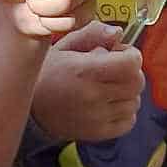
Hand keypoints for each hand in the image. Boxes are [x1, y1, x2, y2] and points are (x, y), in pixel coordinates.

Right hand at [31, 22, 145, 142]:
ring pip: (135, 102)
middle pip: (137, 82)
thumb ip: (92, 34)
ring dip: (127, 92)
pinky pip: (129, 121)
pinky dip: (124, 111)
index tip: (119, 53)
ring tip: (107, 87)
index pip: (131, 63)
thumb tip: (118, 33)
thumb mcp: (64, 46)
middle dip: (130, 72)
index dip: (130, 54)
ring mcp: (97, 117)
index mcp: (84, 71)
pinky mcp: (98, 133)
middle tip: (114, 69)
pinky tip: (108, 104)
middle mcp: (92, 96)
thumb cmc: (48, 72)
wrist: (30, 108)